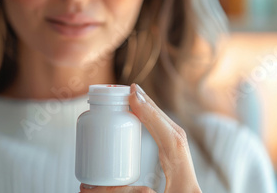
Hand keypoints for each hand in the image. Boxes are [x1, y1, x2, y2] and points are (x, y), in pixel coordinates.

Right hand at [79, 83, 200, 192]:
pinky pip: (172, 155)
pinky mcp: (181, 185)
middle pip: (175, 137)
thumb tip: (87, 185)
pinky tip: (146, 127)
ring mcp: (187, 183)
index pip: (172, 142)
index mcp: (185, 187)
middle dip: (153, 111)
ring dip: (156, 121)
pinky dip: (159, 136)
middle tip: (131, 92)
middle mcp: (189, 183)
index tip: (133, 96)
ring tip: (135, 104)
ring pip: (175, 144)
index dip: (153, 116)